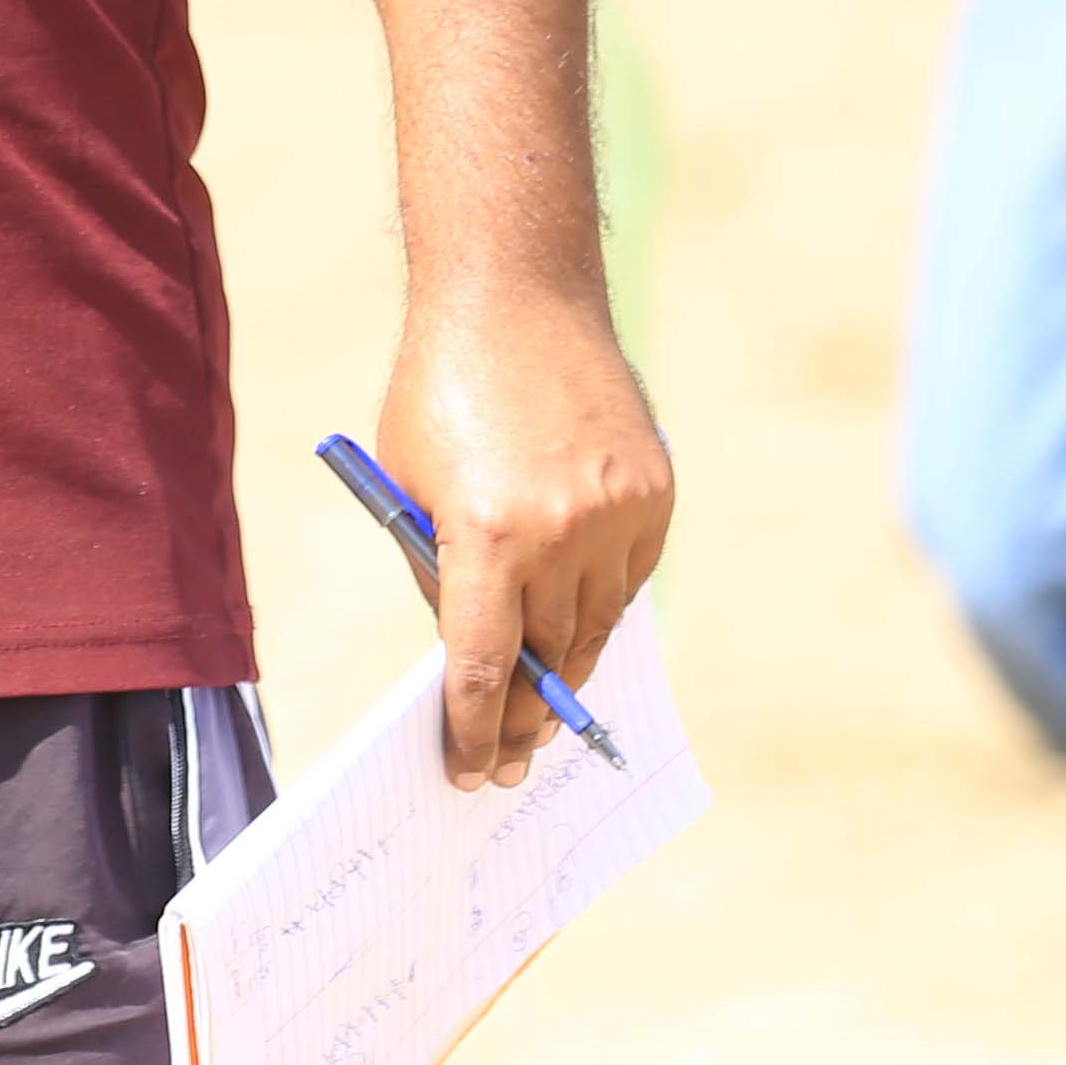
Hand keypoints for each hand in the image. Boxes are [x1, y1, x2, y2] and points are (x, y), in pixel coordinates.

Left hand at [376, 282, 676, 791]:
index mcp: (487, 534)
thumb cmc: (441, 388)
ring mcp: (618, 512)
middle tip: (511, 757)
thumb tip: (474, 653)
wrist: (515, 294)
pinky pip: (630, 578)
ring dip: (570, 668)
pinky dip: (603, 604)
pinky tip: (580, 622)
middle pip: (547, 658)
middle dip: (524, 715)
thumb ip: (443, 571)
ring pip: (597, 626)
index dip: (472, 729)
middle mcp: (561, 532)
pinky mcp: (655, 491)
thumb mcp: (411, 487)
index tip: (469, 770)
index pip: (481, 666)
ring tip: (546, 705)